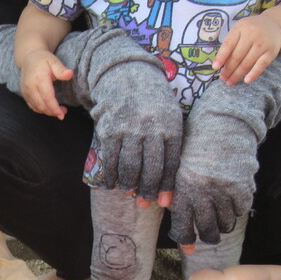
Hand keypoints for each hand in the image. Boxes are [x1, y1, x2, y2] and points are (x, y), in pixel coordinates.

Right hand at [19, 49, 72, 119]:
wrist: (28, 59)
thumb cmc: (43, 60)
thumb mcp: (54, 61)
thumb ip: (61, 69)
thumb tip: (69, 74)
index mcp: (39, 79)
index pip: (47, 97)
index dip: (55, 108)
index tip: (62, 114)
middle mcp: (30, 86)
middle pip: (42, 105)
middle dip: (53, 112)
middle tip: (63, 112)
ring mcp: (26, 91)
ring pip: (37, 108)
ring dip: (48, 112)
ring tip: (58, 110)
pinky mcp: (24, 95)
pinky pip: (32, 106)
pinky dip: (41, 110)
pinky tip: (49, 108)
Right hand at [77, 28, 182, 202]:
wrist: (127, 76)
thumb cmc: (154, 104)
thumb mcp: (171, 118)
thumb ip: (170, 148)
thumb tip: (169, 183)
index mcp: (170, 127)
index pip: (170, 164)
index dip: (166, 186)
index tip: (163, 202)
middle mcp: (151, 129)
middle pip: (150, 169)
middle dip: (147, 191)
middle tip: (144, 203)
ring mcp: (129, 130)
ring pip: (129, 167)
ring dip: (129, 184)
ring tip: (129, 192)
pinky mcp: (110, 130)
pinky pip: (111, 160)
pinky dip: (111, 175)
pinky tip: (113, 182)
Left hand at [169, 110, 254, 247]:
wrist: (223, 120)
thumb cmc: (196, 142)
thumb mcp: (179, 165)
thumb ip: (174, 191)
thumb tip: (163, 211)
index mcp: (183, 188)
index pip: (183, 227)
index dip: (186, 241)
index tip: (189, 248)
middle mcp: (203, 192)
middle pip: (207, 230)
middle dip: (208, 236)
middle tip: (210, 235)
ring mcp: (224, 190)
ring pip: (226, 223)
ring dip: (223, 224)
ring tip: (221, 218)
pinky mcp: (243, 185)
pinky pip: (242, 210)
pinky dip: (237, 210)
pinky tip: (232, 203)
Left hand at [213, 14, 280, 84]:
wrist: (274, 25)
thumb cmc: (251, 30)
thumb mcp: (239, 30)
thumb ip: (230, 43)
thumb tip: (220, 64)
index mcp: (240, 28)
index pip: (228, 44)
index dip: (221, 57)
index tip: (215, 67)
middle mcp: (252, 35)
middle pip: (237, 56)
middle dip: (228, 69)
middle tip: (223, 78)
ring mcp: (262, 43)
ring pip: (247, 62)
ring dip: (237, 74)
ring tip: (230, 82)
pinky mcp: (271, 52)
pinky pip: (261, 65)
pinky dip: (253, 74)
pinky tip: (246, 81)